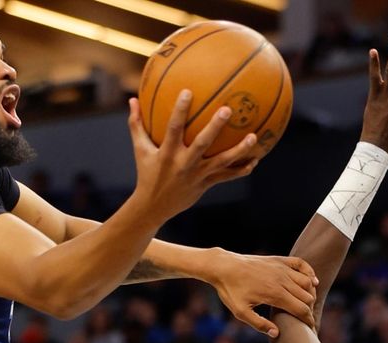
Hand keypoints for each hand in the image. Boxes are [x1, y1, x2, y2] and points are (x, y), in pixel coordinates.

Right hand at [128, 91, 257, 221]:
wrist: (153, 206)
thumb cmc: (146, 172)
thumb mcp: (139, 149)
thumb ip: (136, 124)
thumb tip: (131, 99)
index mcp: (167, 153)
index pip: (173, 128)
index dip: (180, 110)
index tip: (187, 91)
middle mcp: (184, 163)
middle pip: (202, 144)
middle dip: (215, 127)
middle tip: (228, 109)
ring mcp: (197, 175)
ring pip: (221, 162)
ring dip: (239, 150)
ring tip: (254, 137)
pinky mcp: (206, 184)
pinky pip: (227, 176)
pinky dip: (241, 169)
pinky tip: (256, 160)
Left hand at [202, 249, 317, 336]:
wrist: (223, 266)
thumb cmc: (230, 289)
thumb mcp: (240, 311)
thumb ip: (259, 324)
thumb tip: (277, 333)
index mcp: (275, 294)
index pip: (301, 310)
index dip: (308, 321)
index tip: (310, 329)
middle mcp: (282, 280)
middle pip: (307, 297)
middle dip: (309, 310)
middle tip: (305, 319)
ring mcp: (281, 268)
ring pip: (307, 282)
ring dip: (310, 294)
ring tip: (306, 304)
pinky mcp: (278, 260)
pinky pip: (301, 264)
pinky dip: (310, 272)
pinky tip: (312, 281)